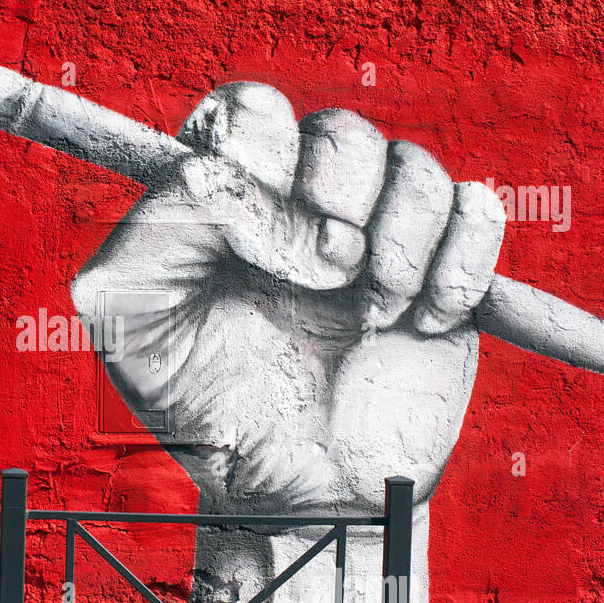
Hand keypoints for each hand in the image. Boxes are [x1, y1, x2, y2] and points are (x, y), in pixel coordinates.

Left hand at [72, 83, 506, 510]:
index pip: (250, 112)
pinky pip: (478, 212)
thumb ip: (158, 224)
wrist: (286, 490)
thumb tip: (267, 196)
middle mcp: (299, 204)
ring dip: (399, 242)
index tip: (259, 242)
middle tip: (324, 277)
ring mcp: (376, 235)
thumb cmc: (197, 403)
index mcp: (225, 198)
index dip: (263, 157)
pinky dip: (459, 263)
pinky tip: (423, 322)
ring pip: (415, 166)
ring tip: (370, 317)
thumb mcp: (125, 314)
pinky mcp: (442, 272)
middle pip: (340, 130)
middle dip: (336, 198)